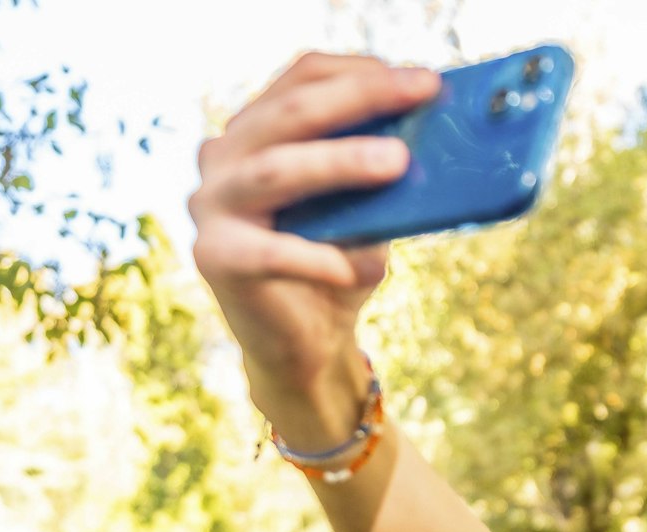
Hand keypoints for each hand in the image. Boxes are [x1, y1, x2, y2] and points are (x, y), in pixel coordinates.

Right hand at [188, 53, 439, 413]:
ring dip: (340, 161)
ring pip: (275, 169)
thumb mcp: (366, 210)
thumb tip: (435, 138)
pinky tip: (364, 266)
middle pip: (290, 113)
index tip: (423, 80)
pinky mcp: (215, 258)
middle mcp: (222, 157)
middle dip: (358, 99)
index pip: (301, 78)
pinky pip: (269, 251)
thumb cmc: (338, 266)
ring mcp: (211, 205)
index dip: (360, 73)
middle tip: (418, 96)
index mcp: (256, 131)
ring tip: (397, 162)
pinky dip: (319, 256)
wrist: (306, 344)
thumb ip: (379, 172)